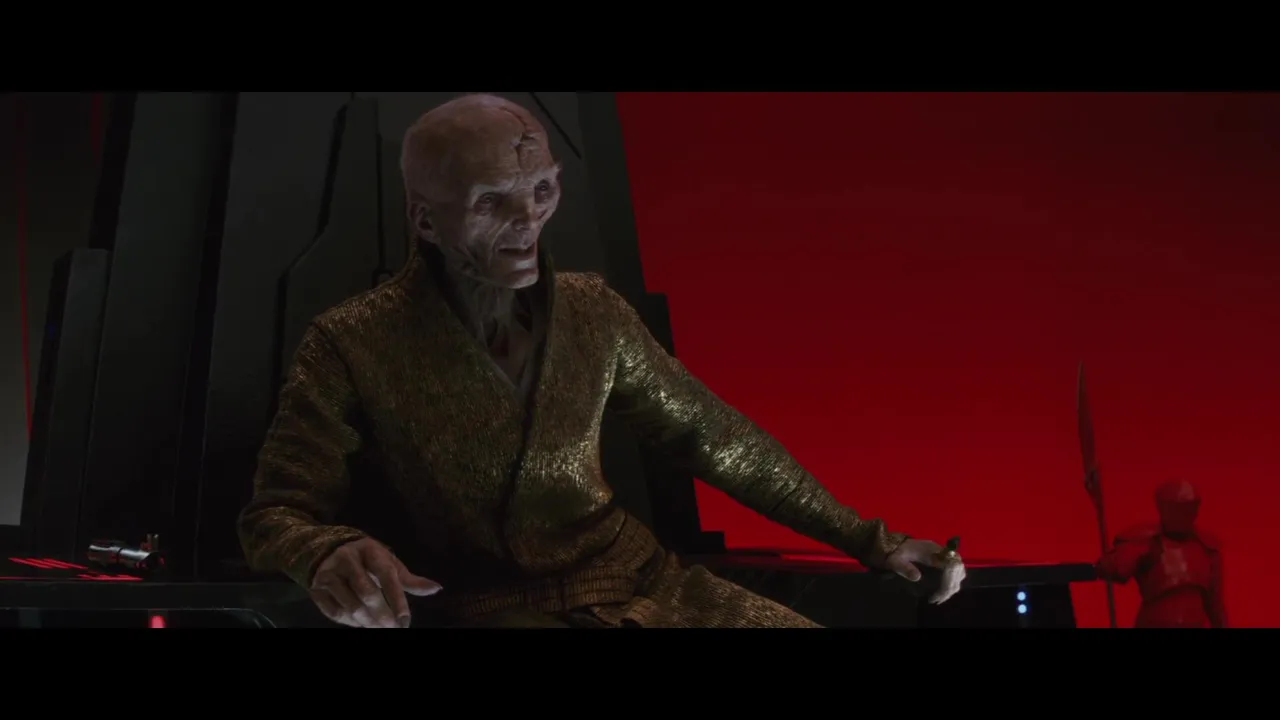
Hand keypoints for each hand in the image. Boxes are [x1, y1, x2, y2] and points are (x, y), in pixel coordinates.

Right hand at [310, 537, 441, 627]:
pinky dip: (350, 623)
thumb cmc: (367, 560)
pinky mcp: (316, 588)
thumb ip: (409, 580)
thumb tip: (436, 589)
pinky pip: (334, 612)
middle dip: (382, 615)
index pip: (386, 575)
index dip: (397, 599)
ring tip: (379, 628)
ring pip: (350, 606)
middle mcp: (347, 559)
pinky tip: (362, 624)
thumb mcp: (388, 563)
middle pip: (367, 593)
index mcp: (370, 550)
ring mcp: (329, 574)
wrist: (327, 550)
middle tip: (393, 628)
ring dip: (367, 622)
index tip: (405, 620)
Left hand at [883, 538, 966, 604]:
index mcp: (932, 550)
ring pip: (959, 572)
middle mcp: (942, 552)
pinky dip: (951, 584)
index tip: (940, 592)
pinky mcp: (943, 562)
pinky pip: (955, 573)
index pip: (951, 563)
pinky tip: (941, 594)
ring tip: (939, 599)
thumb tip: (917, 577)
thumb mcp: (896, 561)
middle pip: (958, 569)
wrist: (896, 546)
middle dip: (950, 586)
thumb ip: (905, 568)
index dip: (949, 579)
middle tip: (938, 599)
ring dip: (952, 587)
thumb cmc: (897, 554)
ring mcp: (944, 556)